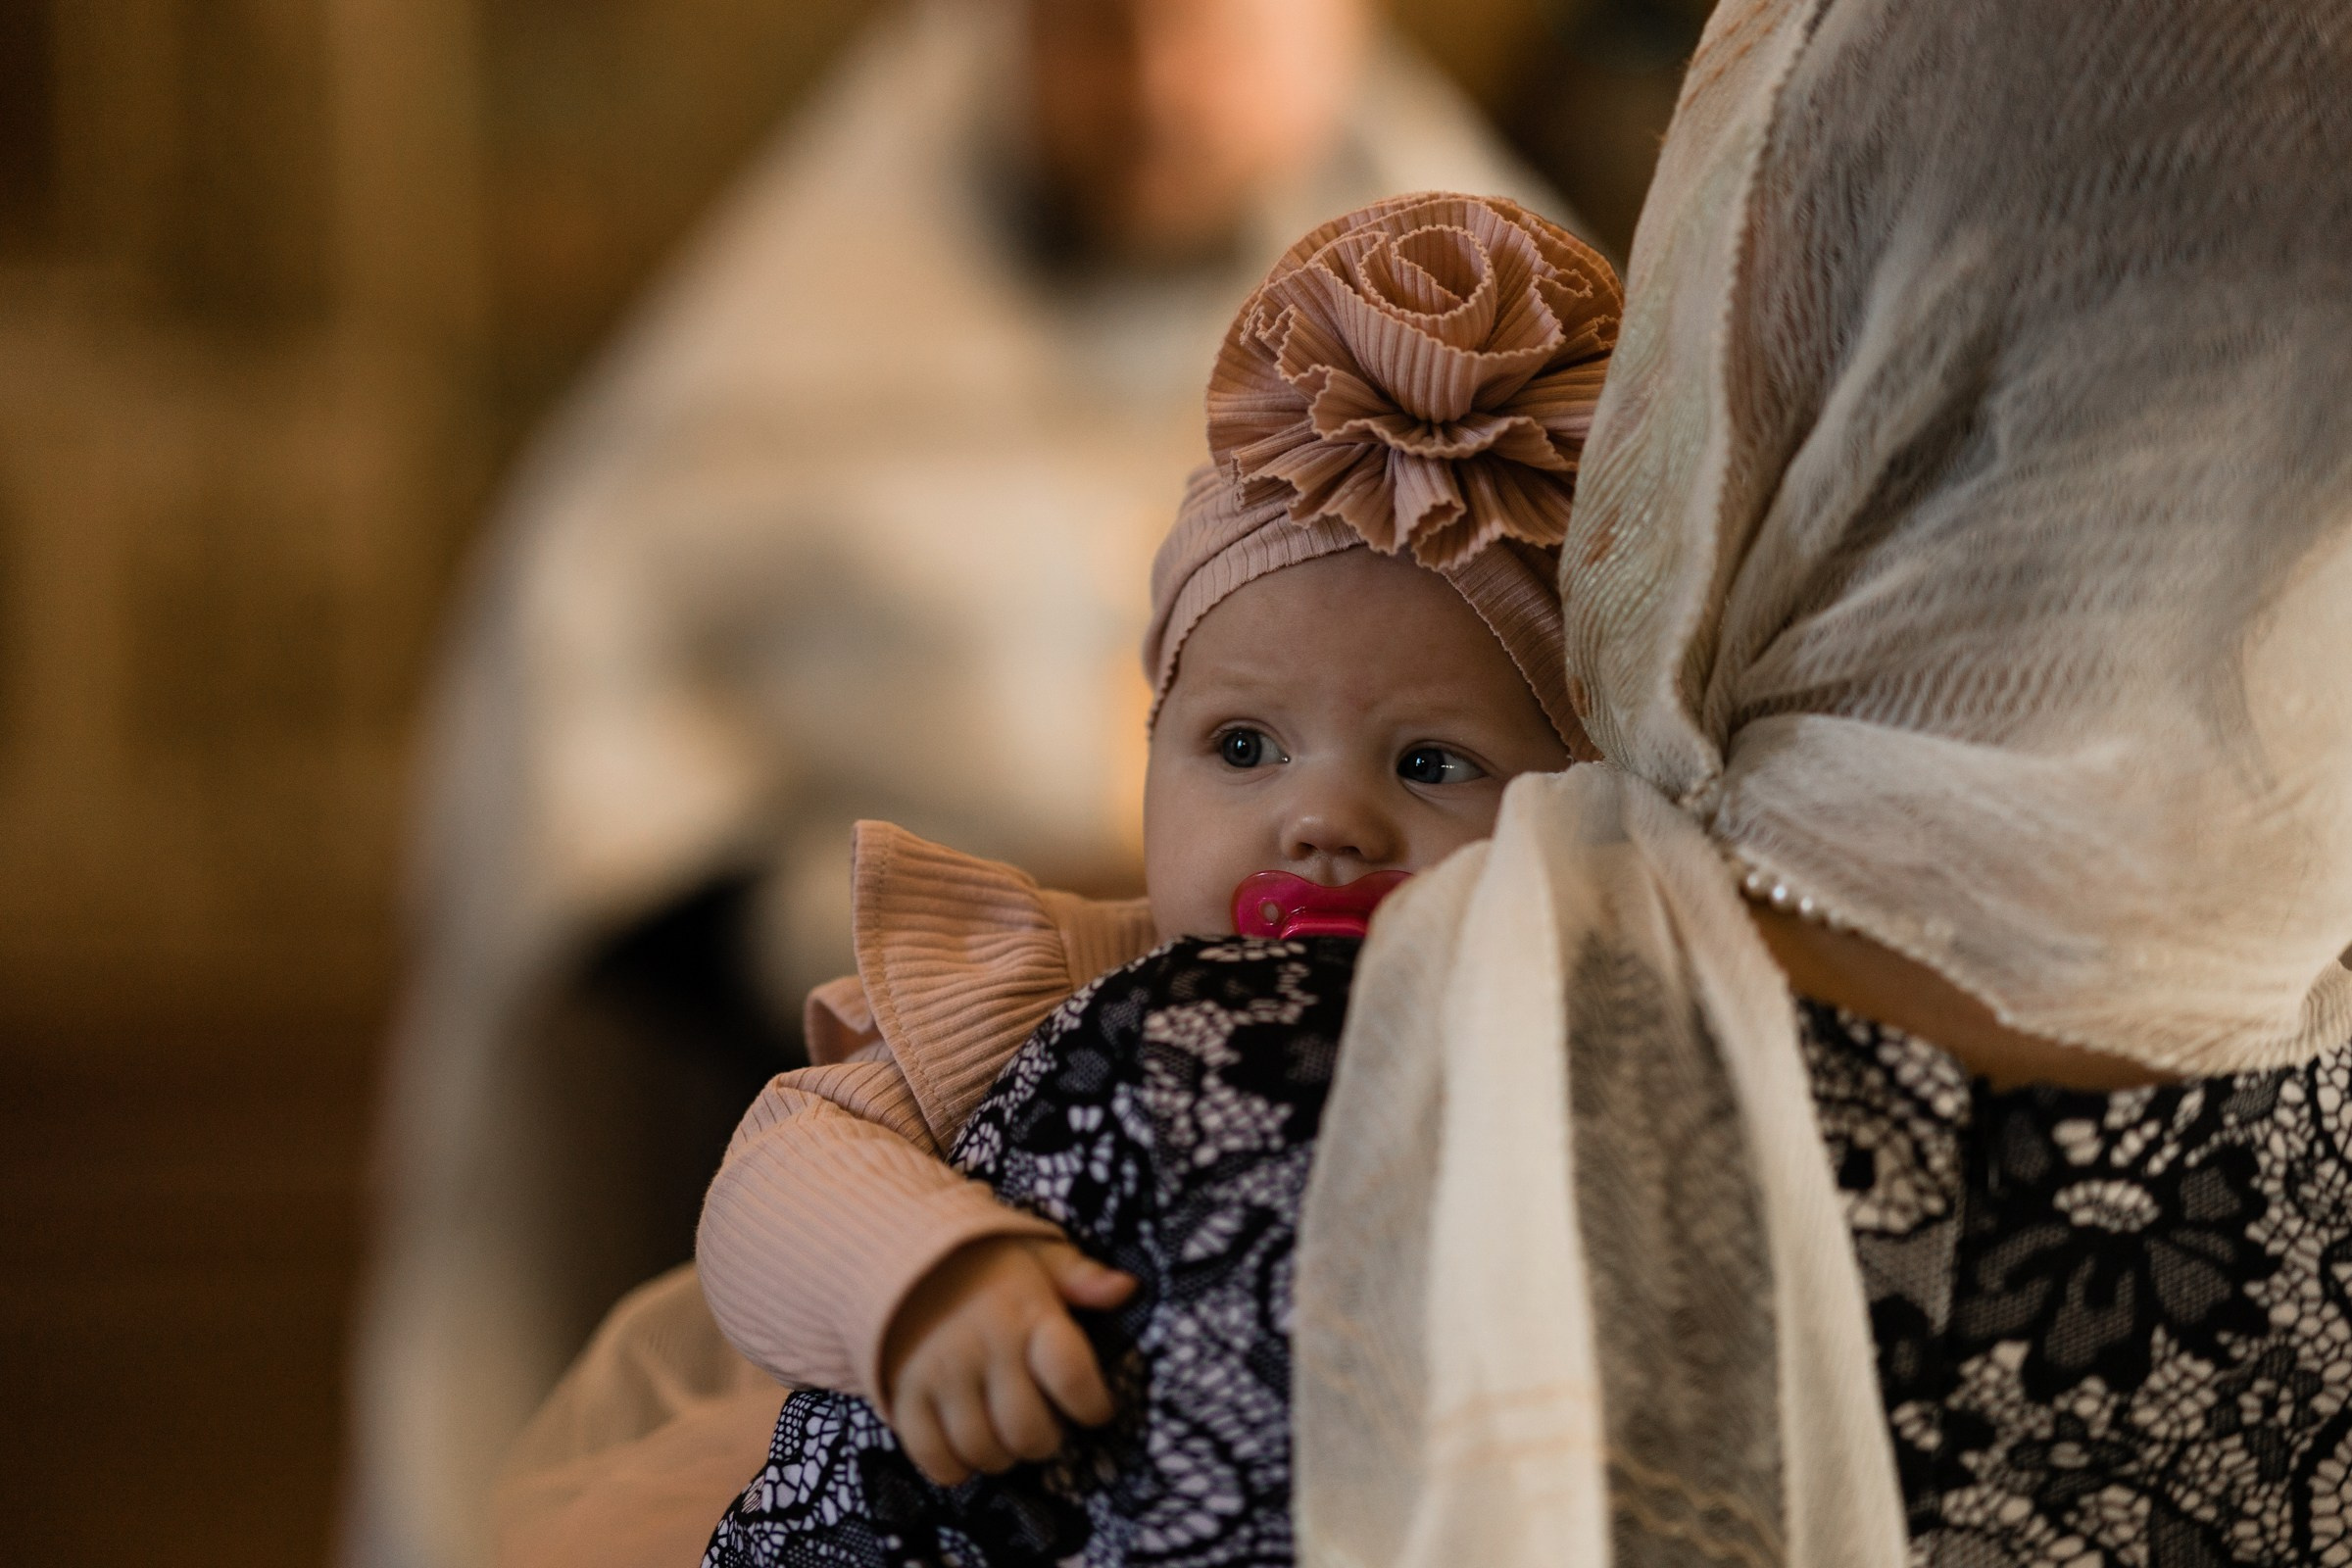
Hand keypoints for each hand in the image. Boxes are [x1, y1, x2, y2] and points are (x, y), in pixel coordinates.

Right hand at [879, 1235, 1136, 1485]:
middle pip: (1029, 1432)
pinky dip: (957, 1467)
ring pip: (985, 1452)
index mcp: (1025, 1312)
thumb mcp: (1038, 1255)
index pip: (1072, 1377)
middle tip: (1045, 1424)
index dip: (1093, 1406)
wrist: (900, 1252)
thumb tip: (1128, 1289)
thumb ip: (1083, 1276)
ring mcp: (940, 1375)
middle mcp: (983, 1346)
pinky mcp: (905, 1396)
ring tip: (1005, 1431)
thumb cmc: (984, 1264)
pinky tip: (967, 1444)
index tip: (1096, 1409)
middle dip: (1047, 1439)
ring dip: (1003, 1455)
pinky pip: (937, 1460)